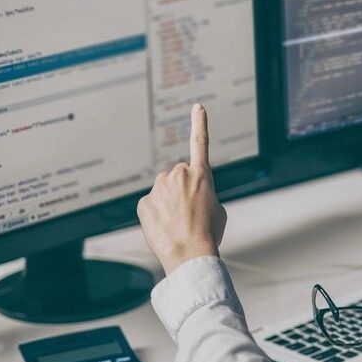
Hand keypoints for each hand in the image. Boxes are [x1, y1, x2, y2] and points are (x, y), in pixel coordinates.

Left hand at [137, 104, 227, 275]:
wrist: (190, 254)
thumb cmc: (209, 234)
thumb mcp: (218, 210)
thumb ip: (204, 193)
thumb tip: (189, 197)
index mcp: (202, 175)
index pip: (200, 143)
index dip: (200, 123)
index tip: (198, 107)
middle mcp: (179, 175)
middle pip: (179, 176)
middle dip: (182, 189)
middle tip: (190, 212)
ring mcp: (159, 188)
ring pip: (163, 189)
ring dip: (169, 201)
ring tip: (178, 222)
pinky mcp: (144, 202)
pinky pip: (151, 204)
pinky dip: (156, 213)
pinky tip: (165, 227)